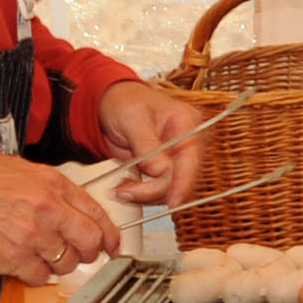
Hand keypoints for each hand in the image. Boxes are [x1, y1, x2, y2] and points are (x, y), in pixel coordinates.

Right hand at [0, 157, 119, 280]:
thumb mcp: (20, 170)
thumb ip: (50, 188)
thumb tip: (70, 207)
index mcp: (53, 184)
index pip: (96, 213)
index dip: (109, 234)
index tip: (111, 245)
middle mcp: (48, 208)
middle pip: (89, 242)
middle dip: (89, 253)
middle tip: (79, 255)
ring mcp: (33, 234)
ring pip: (66, 263)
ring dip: (57, 264)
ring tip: (39, 254)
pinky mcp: (14, 257)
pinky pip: (40, 277)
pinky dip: (35, 275)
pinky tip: (22, 262)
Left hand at [96, 82, 205, 206]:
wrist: (112, 104)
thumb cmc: (124, 101)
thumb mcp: (131, 117)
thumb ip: (146, 143)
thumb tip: (160, 171)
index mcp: (186, 123)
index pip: (191, 159)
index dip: (182, 183)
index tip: (172, 202)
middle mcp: (187, 143)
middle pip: (181, 178)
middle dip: (153, 191)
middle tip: (123, 191)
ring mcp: (176, 158)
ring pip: (170, 189)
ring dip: (145, 195)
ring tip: (120, 188)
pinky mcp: (165, 170)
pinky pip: (159, 190)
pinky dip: (141, 194)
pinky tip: (124, 186)